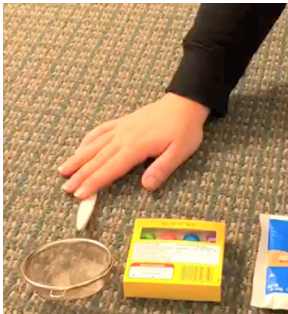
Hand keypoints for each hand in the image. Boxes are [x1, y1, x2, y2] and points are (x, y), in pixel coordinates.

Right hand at [59, 94, 207, 199]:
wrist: (184, 104)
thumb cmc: (184, 130)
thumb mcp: (180, 152)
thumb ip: (162, 169)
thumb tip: (146, 187)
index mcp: (135, 147)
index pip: (110, 169)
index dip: (94, 182)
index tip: (80, 194)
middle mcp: (122, 137)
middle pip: (97, 159)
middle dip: (80, 175)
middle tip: (65, 188)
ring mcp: (120, 128)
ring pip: (93, 145)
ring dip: (78, 158)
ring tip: (63, 170)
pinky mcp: (122, 122)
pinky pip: (100, 131)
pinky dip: (88, 140)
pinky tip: (81, 147)